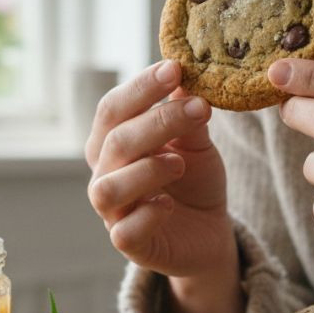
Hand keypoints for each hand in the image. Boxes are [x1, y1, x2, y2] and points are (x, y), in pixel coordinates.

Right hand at [86, 60, 242, 312]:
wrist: (209, 230)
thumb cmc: (192, 179)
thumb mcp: (196, 142)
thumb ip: (188, 116)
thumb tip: (187, 78)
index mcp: (112, 141)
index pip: (113, 108)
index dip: (141, 87)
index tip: (175, 69)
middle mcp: (105, 173)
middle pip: (115, 142)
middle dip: (157, 120)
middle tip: (198, 107)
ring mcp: (113, 211)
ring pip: (109, 188)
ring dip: (145, 170)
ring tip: (179, 162)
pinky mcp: (129, 243)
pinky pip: (125, 231)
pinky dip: (148, 214)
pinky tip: (169, 204)